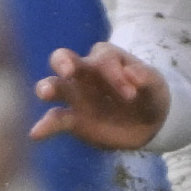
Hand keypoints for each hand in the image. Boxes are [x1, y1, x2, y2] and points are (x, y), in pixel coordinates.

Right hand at [31, 42, 168, 149]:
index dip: (114, 74)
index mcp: (105, 58)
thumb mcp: (154, 85)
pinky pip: (56, 118)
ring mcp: (76, 95)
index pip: (102, 58)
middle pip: (65, 58)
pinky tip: (36, 133)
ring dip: (49, 87)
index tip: (131, 95)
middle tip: (68, 70)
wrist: (147, 123)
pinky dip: (45, 125)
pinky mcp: (73, 119)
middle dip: (64, 61)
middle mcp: (85, 72)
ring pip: (56, 86)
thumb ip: (146, 78)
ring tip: (45, 93)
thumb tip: (135, 75)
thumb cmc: (148, 94)